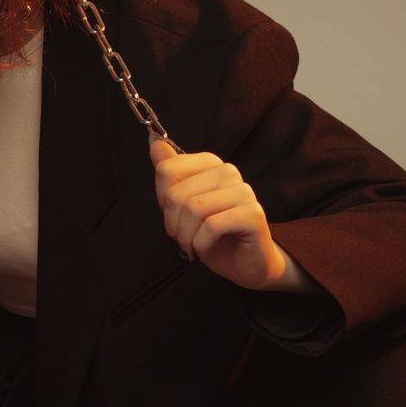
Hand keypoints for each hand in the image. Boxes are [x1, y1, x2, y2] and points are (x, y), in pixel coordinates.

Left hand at [149, 134, 285, 290]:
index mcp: (210, 164)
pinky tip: (206, 248)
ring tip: (193, 244)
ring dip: (186, 236)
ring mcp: (243, 191)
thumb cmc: (212, 235)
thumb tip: (154, 142)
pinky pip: (211, 226)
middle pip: (176, 194)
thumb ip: (170, 174)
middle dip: (172, 224)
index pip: (167, 170)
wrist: (244, 264)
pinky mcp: (252, 214)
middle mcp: (228, 172)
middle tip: (183, 237)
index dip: (162, 200)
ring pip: (193, 209)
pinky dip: (201, 244)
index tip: (175, 216)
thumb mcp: (183, 205)